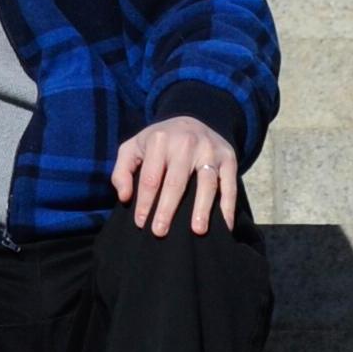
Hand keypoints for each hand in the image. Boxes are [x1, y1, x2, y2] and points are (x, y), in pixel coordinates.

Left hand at [110, 118, 241, 234]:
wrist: (193, 118)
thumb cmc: (159, 142)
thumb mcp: (134, 147)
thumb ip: (122, 170)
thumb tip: (125, 197)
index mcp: (160, 140)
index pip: (150, 177)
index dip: (145, 202)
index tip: (141, 223)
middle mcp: (186, 143)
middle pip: (176, 182)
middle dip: (167, 209)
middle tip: (160, 232)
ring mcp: (209, 150)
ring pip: (206, 183)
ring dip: (202, 208)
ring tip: (197, 231)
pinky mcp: (228, 158)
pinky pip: (229, 185)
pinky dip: (228, 206)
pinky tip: (225, 226)